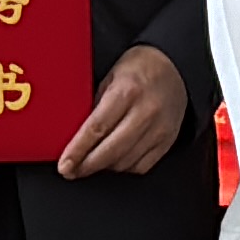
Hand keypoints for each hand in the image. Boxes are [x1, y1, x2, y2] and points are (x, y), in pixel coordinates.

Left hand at [56, 46, 188, 180]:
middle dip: (86, 166)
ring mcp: (159, 128)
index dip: (77, 151)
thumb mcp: (110, 77)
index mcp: (127, 91)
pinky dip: (124, 167)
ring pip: (125, 162)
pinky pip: (141, 166)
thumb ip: (94, 106)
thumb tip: (73, 135)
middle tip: (72, 170)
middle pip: (110, 151)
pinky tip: (115, 160)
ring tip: (92, 162)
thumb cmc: (139, 69)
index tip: (65, 165)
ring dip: (104, 167)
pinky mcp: (168, 140)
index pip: (96, 128)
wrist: (174, 68)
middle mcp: (145, 111)